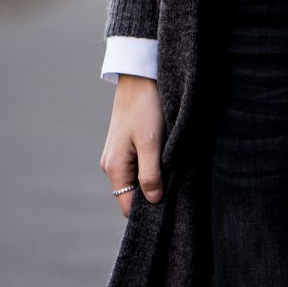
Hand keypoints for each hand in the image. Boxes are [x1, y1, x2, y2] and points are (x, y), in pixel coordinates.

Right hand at [100, 74, 165, 217]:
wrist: (140, 77)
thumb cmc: (145, 107)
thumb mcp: (151, 142)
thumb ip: (150, 174)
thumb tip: (153, 201)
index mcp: (114, 167)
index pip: (128, 205)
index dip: (148, 209)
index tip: (170, 203)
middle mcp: (112, 164)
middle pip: (132, 194)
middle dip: (152, 193)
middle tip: (176, 185)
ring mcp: (118, 154)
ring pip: (137, 179)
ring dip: (154, 178)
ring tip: (172, 168)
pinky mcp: (126, 145)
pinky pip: (138, 166)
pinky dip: (152, 166)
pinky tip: (166, 157)